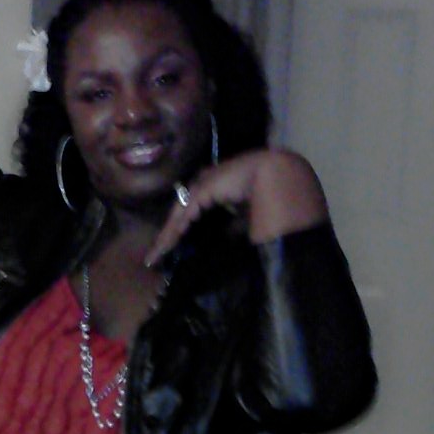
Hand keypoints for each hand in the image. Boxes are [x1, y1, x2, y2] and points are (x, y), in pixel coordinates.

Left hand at [143, 148, 328, 266]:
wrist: (278, 176)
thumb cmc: (269, 193)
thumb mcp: (246, 214)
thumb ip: (233, 226)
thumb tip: (226, 240)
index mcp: (216, 186)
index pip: (192, 209)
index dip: (181, 228)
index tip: (173, 247)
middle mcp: (205, 182)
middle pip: (180, 212)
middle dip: (168, 235)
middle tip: (155, 256)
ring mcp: (202, 184)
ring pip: (178, 215)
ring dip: (166, 237)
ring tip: (155, 257)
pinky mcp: (202, 190)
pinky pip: (184, 216)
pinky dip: (174, 232)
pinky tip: (165, 247)